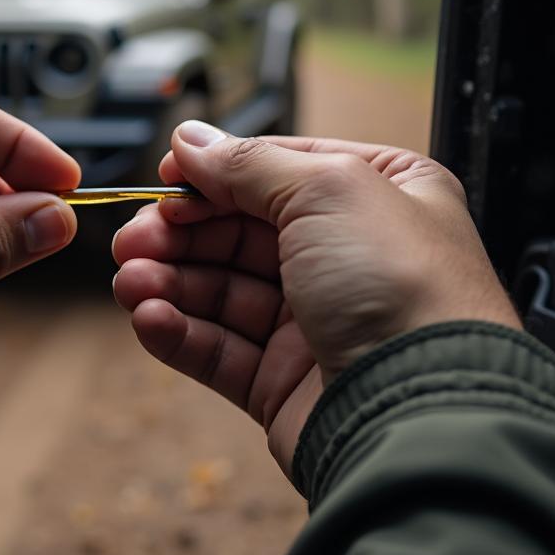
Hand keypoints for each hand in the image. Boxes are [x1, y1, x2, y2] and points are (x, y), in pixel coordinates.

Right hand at [112, 122, 519, 472]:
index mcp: (376, 198)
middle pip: (238, 234)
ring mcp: (315, 322)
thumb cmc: (400, 287)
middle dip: (179, 234)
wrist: (424, 413)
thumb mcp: (326, 189)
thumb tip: (191, 140)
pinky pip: (219, 349)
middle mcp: (347, 257)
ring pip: (221, 292)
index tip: (163, 179)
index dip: (214, 176)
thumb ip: (249, 163)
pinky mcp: (285, 382)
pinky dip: (179, 332)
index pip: (277, 173)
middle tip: (131, 239)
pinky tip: (150, 319)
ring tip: (130, 283)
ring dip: (169, 283)